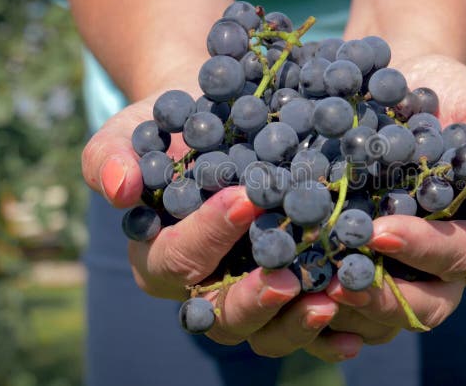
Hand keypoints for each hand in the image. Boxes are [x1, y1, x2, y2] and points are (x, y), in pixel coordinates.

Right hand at [81, 93, 343, 355]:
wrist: (218, 129)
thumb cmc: (170, 131)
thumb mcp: (132, 133)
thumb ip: (111, 156)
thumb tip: (118, 187)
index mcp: (159, 260)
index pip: (179, 258)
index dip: (209, 233)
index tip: (245, 198)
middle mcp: (201, 290)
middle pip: (220, 314)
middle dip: (254, 298)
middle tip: (287, 277)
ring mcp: (246, 298)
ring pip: (263, 333)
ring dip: (295, 322)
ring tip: (330, 300)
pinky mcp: (285, 299)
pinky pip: (303, 329)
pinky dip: (328, 336)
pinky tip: (354, 332)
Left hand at [325, 54, 465, 332]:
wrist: (400, 82)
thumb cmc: (453, 95)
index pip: (459, 256)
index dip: (422, 250)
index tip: (380, 232)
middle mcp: (442, 265)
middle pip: (425, 306)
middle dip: (381, 297)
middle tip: (338, 282)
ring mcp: (399, 272)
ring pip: (382, 316)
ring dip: (346, 311)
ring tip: (305, 291)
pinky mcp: (359, 267)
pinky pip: (345, 302)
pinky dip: (318, 302)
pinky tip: (288, 289)